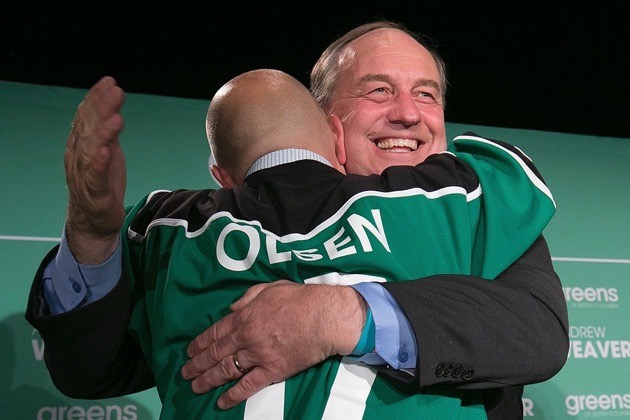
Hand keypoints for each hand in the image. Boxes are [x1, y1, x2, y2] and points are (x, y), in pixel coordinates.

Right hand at [64, 76, 125, 263]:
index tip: (108, 82)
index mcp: (81, 146)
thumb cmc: (101, 184)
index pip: (86, 117)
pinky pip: (95, 178)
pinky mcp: (95, 194)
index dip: (96, 99)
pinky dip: (99, 164)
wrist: (94, 222)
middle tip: (115, 91)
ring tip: (116, 118)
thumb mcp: (108, 152)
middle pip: (88, 129)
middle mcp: (79, 158)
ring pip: (91, 150)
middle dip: (101, 109)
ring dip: (102, 133)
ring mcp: (85, 176)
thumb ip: (108, 130)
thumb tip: (113, 103)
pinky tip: (106, 152)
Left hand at [181, 280, 365, 408]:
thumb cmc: (299, 299)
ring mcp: (258, 355)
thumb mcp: (269, 288)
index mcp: (244, 316)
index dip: (200, 344)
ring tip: (196, 387)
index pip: (215, 332)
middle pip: (216, 353)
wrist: (323, 316)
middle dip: (197, 364)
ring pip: (226, 370)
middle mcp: (246, 337)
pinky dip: (233, 395)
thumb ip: (247, 298)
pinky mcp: (272, 370)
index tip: (189, 352)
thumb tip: (232, 308)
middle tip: (185, 373)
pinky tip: (221, 402)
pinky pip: (248, 386)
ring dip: (208, 380)